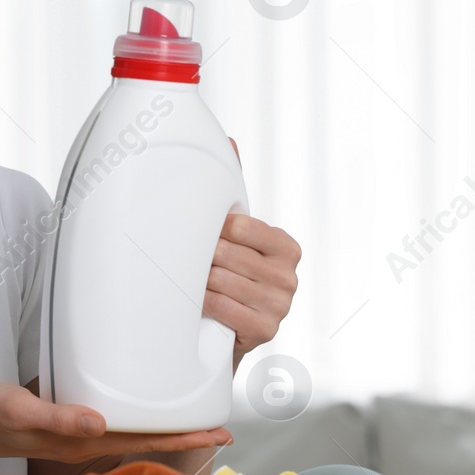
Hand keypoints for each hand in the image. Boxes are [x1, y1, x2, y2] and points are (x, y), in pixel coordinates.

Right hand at [0, 382, 231, 466]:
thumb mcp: (22, 410)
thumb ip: (59, 417)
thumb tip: (99, 423)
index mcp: (84, 441)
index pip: (146, 440)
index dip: (184, 437)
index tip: (218, 434)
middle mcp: (88, 441)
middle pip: (149, 438)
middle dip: (186, 433)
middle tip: (223, 427)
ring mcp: (81, 433)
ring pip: (134, 430)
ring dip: (165, 424)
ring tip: (194, 414)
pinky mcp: (71, 419)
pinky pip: (115, 419)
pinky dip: (138, 412)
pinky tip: (145, 401)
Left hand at [206, 137, 301, 368]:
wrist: (223, 333)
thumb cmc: (227, 277)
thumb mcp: (234, 236)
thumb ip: (234, 193)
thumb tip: (229, 141)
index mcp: (286, 247)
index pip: (240, 226)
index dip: (212, 231)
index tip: (200, 236)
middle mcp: (289, 276)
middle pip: (228, 254)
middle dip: (200, 258)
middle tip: (185, 261)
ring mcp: (281, 305)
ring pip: (222, 281)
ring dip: (197, 282)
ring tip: (187, 282)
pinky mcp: (266, 330)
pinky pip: (226, 309)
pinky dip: (205, 305)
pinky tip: (196, 303)